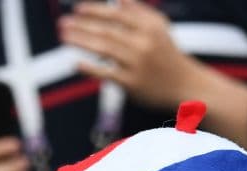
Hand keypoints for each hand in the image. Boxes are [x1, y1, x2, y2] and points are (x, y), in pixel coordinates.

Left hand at [58, 0, 192, 108]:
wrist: (184, 85)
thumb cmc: (166, 53)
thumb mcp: (159, 28)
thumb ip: (138, 12)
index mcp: (149, 27)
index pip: (117, 14)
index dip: (95, 10)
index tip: (77, 9)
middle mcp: (144, 43)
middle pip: (107, 31)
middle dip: (82, 25)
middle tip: (62, 22)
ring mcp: (137, 64)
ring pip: (104, 49)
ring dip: (81, 41)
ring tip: (64, 36)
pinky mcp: (132, 84)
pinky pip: (106, 73)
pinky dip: (90, 68)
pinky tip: (75, 63)